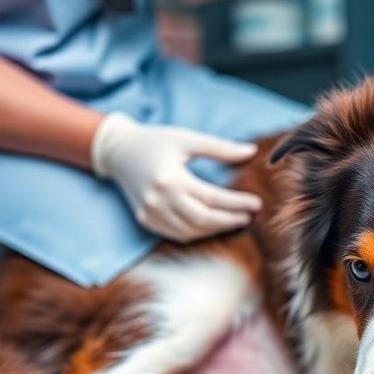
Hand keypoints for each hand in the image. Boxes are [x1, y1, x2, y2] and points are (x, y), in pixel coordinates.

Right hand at [91, 113, 261, 241]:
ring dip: (214, 230)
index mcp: (170, 178)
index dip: (236, 203)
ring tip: (234, 221)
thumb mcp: (187, 138)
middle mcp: (159, 199)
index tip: (256, 203)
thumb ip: (219, 148)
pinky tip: (211, 226)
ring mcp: (150, 213)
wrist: (118, 151)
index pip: (212, 198)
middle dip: (229, 220)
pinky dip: (196, 233)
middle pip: (202, 220)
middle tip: (248, 217)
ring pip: (189, 232)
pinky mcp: (145, 219)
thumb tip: (251, 152)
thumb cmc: (155, 141)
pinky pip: (175, 234)